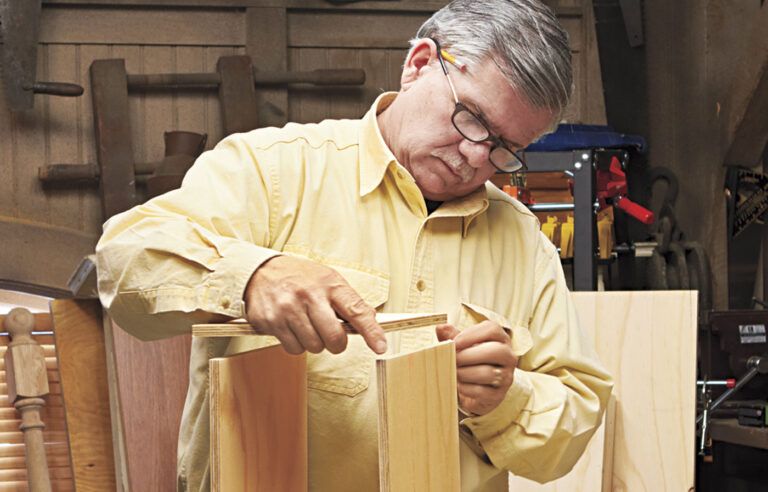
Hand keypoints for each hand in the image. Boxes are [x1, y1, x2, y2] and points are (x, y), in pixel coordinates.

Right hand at [243, 255, 386, 354]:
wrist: (260, 271)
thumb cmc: (300, 277)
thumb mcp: (328, 279)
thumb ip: (348, 301)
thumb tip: (371, 322)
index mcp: (329, 284)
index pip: (356, 311)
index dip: (371, 332)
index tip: (381, 347)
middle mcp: (308, 296)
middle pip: (334, 339)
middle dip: (336, 344)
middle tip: (330, 335)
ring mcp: (287, 309)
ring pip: (313, 347)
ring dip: (313, 342)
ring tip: (305, 324)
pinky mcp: (270, 322)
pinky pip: (293, 349)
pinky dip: (295, 343)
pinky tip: (290, 327)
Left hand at [436, 321, 517, 415]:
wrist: (477, 392)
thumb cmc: (470, 362)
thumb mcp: (463, 347)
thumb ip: (452, 336)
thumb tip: (441, 328)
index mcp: (500, 339)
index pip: (492, 329)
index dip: (472, 334)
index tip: (455, 342)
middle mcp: (508, 357)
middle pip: (495, 351)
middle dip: (468, 355)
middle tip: (452, 359)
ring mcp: (506, 377)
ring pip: (488, 373)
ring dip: (464, 372)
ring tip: (453, 372)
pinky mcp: (498, 395)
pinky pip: (482, 391)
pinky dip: (465, 388)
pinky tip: (457, 385)